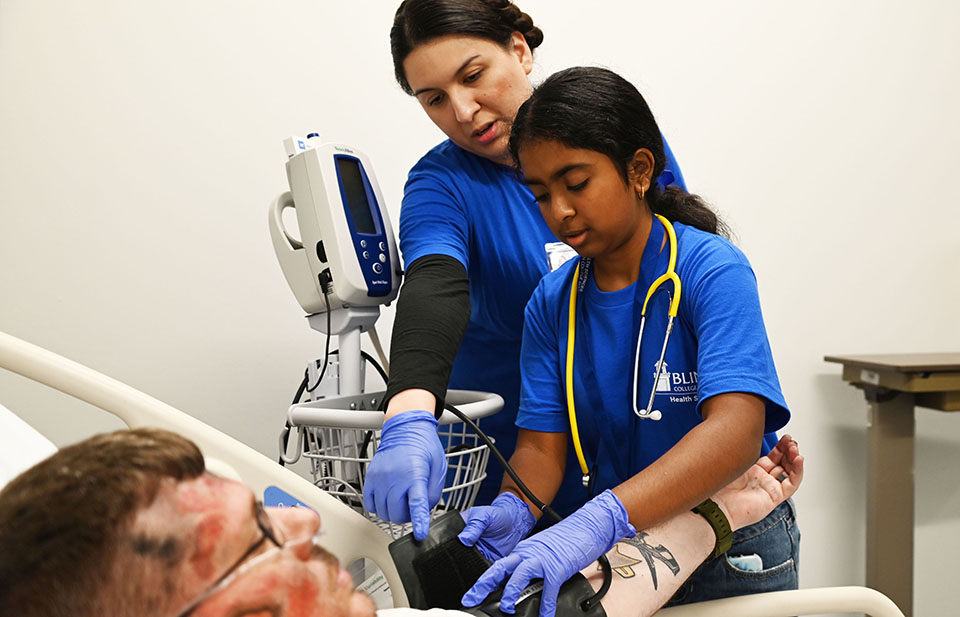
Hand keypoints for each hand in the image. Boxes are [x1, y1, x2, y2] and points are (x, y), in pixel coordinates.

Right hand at [362, 410, 446, 539]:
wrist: (405, 428)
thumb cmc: (424, 446)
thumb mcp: (438, 467)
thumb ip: (433, 492)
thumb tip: (424, 511)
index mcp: (415, 473)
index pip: (417, 503)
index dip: (419, 521)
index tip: (420, 535)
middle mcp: (395, 477)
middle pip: (397, 514)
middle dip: (407, 517)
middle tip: (412, 507)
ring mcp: (380, 478)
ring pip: (383, 513)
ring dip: (393, 512)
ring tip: (401, 500)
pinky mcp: (370, 477)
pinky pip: (370, 504)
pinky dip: (379, 507)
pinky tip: (388, 498)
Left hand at [462, 490, 634, 616]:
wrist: (584, 526)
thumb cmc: (565, 540)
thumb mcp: (541, 551)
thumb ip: (530, 567)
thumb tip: (520, 587)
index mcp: (522, 551)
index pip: (498, 568)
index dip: (484, 581)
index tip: (472, 594)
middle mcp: (528, 554)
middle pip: (500, 569)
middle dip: (483, 585)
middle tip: (471, 600)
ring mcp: (542, 560)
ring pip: (519, 576)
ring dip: (511, 593)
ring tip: (507, 608)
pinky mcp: (557, 568)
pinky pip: (549, 589)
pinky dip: (546, 605)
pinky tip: (545, 616)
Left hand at [713, 434, 803, 530]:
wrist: (717, 505)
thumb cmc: (719, 485)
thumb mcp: (733, 461)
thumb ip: (743, 449)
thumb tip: (746, 432)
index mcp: (752, 471)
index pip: (772, 457)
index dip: (780, 447)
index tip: (785, 437)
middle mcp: (762, 480)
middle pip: (783, 463)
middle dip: (789, 451)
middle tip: (791, 441)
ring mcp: (769, 488)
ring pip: (789, 472)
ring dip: (794, 459)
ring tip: (795, 448)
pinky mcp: (774, 497)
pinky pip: (791, 484)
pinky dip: (797, 471)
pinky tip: (798, 459)